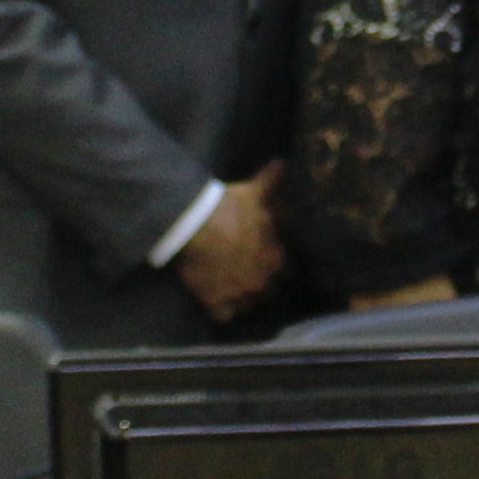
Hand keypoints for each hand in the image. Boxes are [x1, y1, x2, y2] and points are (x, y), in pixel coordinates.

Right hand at [179, 164, 286, 322]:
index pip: (284, 268)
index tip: (264, 258)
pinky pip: (224, 316)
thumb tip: (281, 163)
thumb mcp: (253, 192)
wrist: (194, 225)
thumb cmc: (228, 207)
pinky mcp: (217, 304)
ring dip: (242, 298)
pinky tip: (216, 301)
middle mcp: (262, 281)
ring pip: (247, 305)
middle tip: (245, 271)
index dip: (274, 263)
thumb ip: (270, 181)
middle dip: (259, 282)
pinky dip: (221, 311)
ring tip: (231, 287)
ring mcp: (240, 295)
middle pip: (267, 290)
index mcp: (275, 257)